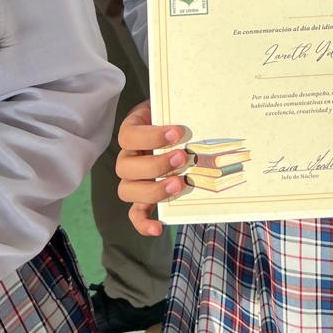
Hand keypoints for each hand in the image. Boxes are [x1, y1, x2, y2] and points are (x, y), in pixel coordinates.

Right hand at [116, 102, 188, 235]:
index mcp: (133, 130)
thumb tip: (206, 111)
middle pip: (126, 167)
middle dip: (156, 165)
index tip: (178, 132)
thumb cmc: (176, 114)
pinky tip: (159, 227)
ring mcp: (133, 179)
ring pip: (128, 190)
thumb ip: (181, 109)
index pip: (129, 135)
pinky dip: (144, 223)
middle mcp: (128, 156)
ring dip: (153, 190)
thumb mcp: (174, 105)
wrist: (179, 124)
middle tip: (182, 158)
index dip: (151, 137)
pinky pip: (135, 213)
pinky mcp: (142, 197)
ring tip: (180, 184)